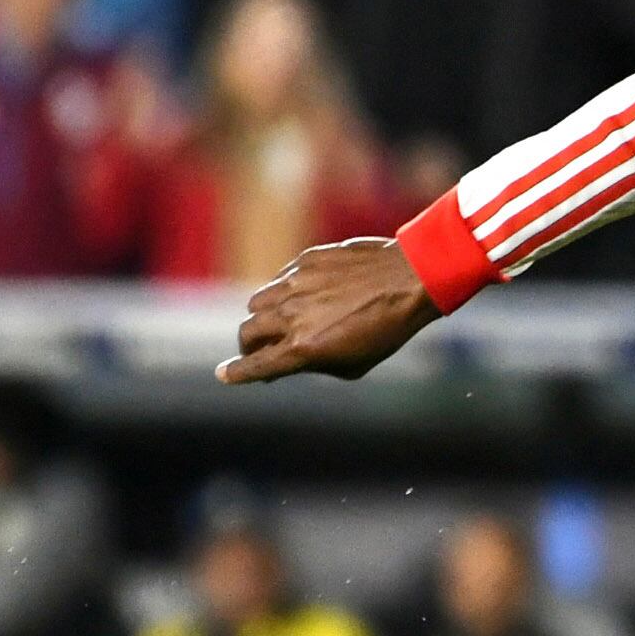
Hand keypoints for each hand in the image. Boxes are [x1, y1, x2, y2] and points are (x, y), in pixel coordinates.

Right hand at [219, 237, 440, 384]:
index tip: (223, 374)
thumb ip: (313, 363)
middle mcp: (292, 316)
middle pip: (247, 333)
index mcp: (303, 348)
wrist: (411, 279)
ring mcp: (296, 285)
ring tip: (281, 323)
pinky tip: (303, 297)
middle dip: (249, 347)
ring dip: (262, 318)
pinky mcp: (305, 261)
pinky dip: (282, 293)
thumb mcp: (353, 363)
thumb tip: (285, 362)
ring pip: (257, 303)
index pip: (256, 365)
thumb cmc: (387, 329)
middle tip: (261, 351)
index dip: (236, 373)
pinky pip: (279, 280)